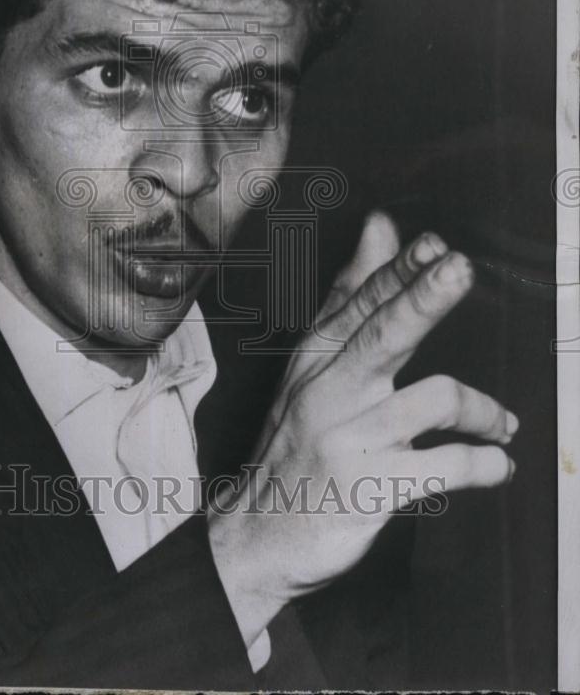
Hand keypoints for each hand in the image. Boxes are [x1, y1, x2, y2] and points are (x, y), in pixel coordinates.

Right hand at [207, 212, 517, 647]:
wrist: (259, 533)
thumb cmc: (295, 442)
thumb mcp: (312, 366)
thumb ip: (351, 295)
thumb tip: (381, 228)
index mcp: (317, 357)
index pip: (360, 303)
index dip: (398, 270)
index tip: (434, 246)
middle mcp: (330, 392)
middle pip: (382, 333)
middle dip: (422, 298)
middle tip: (457, 270)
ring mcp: (349, 440)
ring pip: (433, 401)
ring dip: (485, 411)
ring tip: (500, 424)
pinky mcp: (370, 489)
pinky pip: (445, 466)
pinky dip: (484, 464)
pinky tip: (495, 465)